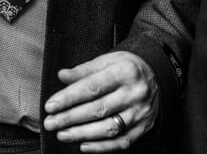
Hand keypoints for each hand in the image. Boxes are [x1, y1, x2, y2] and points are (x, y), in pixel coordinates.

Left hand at [42, 51, 159, 151]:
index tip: (50, 106)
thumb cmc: (125, 67)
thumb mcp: (107, 60)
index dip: (69, 98)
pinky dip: (101, 147)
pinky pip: (121, 142)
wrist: (156, 75)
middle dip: (70, 118)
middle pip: (98, 109)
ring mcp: (141, 113)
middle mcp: (135, 94)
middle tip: (50, 123)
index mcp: (124, 73)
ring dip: (82, 134)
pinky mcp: (144, 128)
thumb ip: (83, 70)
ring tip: (62, 134)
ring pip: (109, 128)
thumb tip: (62, 75)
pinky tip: (83, 146)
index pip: (92, 87)